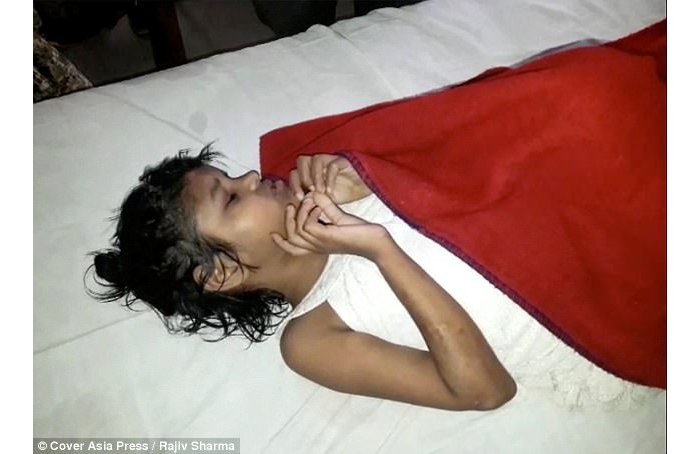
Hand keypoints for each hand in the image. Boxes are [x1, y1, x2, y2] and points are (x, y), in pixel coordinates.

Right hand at [271, 191, 389, 259]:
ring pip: (297, 230)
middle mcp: (317, 247)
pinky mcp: (327, 237)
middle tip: (292, 206)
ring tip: (310, 201)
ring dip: (301, 212)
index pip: (294, 249)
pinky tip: (319, 206)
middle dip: (288, 221)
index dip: (281, 243)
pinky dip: (310, 213)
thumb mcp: (338, 217)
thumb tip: (313, 194)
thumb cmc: (359, 232)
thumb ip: (325, 206)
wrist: (375, 241)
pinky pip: (308, 225)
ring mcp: (321, 243)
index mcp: (318, 245)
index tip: (272, 234)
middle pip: (291, 239)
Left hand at [289, 154, 371, 203]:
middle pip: (301, 161)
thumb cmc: (344, 193)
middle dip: (301, 179)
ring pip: (315, 159)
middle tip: (305, 196)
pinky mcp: (343, 161)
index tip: (299, 199)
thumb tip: (301, 204)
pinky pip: (333, 165)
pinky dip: (329, 179)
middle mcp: (319, 164)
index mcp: (311, 172)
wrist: (366, 187)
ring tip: (319, 193)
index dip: (293, 185)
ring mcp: (331, 160)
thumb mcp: (326, 201)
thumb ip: (313, 201)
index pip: (295, 173)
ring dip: (314, 177)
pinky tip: (330, 192)